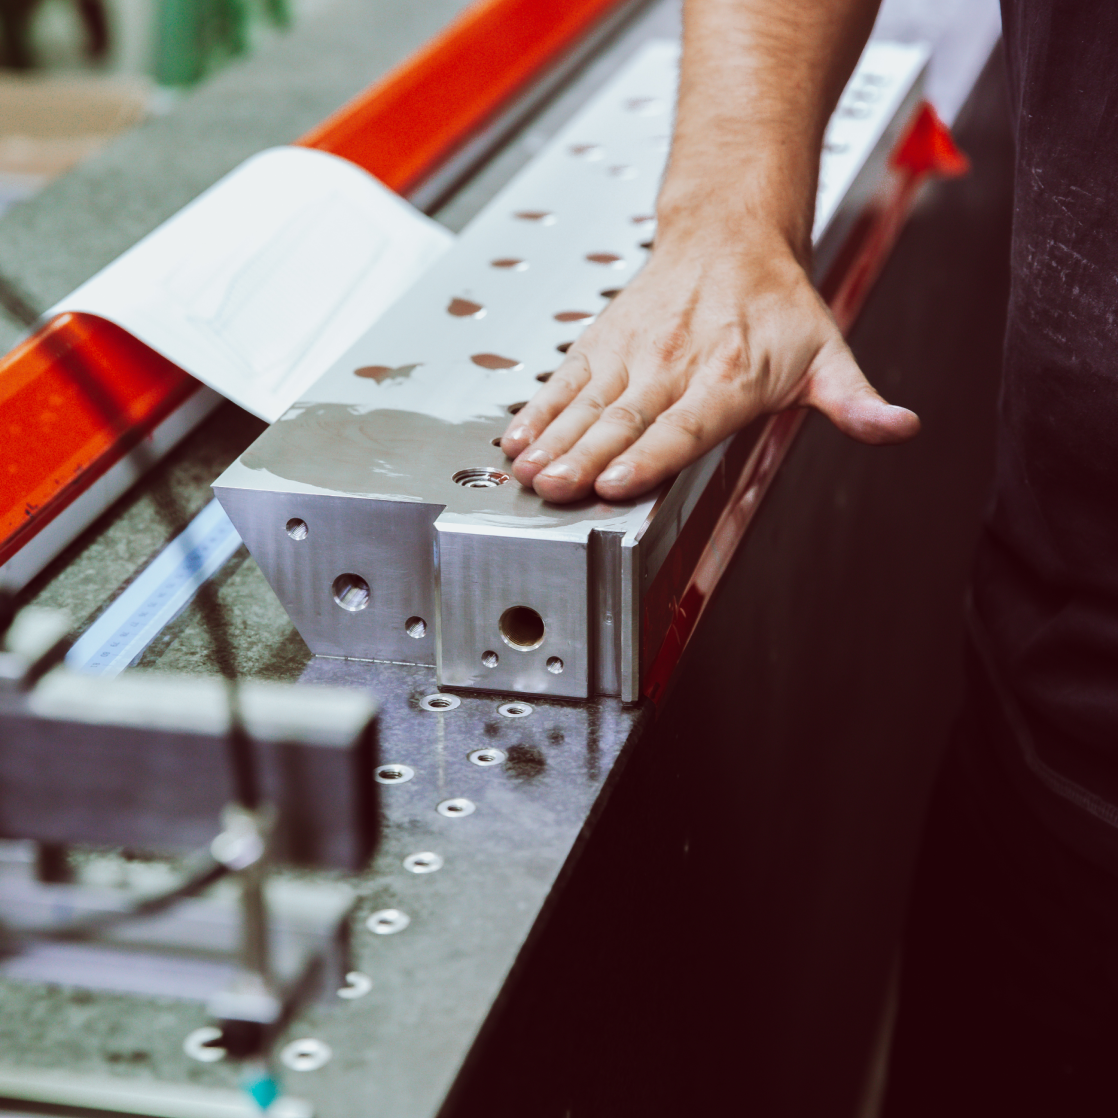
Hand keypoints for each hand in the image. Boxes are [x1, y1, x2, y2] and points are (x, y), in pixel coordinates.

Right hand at [500, 225, 918, 503]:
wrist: (728, 233)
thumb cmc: (775, 304)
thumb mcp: (827, 352)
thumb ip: (854, 400)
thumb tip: (897, 427)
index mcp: (729, 375)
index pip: (685, 424)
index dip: (649, 455)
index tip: (616, 481)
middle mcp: (675, 364)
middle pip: (624, 419)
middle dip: (584, 456)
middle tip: (555, 488)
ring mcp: (633, 353)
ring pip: (587, 403)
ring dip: (554, 439)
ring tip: (527, 470)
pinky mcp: (604, 343)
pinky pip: (566, 380)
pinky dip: (539, 409)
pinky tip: (518, 439)